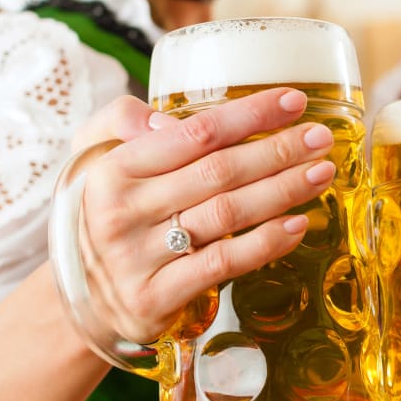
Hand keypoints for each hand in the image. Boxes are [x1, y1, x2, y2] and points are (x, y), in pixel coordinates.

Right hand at [73, 88, 335, 341]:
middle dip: (278, 150)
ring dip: (282, 190)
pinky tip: (297, 225)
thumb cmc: (104, 217)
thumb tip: (164, 119)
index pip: (194, 133)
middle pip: (218, 171)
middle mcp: (122, 212)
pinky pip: (223, 262)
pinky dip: (265, 242)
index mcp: (113, 169)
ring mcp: (139, 257)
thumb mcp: (94, 159)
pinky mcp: (156, 296)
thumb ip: (121, 122)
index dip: (249, 115)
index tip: (293, 101)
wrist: (80, 299)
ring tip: (320, 173)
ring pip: (227, 214)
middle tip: (321, 138)